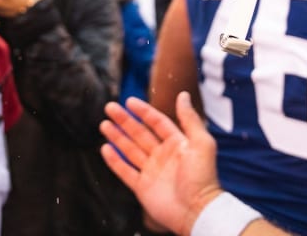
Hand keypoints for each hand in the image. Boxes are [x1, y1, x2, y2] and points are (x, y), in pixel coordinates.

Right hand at [100, 93, 222, 235]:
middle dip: (124, 121)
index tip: (129, 101)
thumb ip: (190, 119)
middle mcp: (163, 155)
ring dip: (117, 137)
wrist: (196, 210)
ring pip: (130, 150)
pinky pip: (125, 171)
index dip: (143, 111)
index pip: (157, 122)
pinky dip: (114, 160)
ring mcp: (152, 171)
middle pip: (140, 133)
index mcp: (177, 143)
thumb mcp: (201, 143)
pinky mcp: (142, 187)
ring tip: (104, 124)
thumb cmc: (203, 177)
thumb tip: (183, 95)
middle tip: (109, 108)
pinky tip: (105, 148)